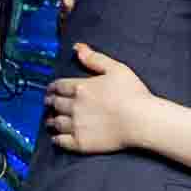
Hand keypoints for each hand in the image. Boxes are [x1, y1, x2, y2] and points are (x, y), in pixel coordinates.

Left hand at [43, 39, 150, 158]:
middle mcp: (74, 106)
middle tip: (49, 103)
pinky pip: (60, 141)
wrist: (141, 121)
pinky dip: (56, 138)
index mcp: (80, 88)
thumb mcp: (116, 68)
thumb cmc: (132, 93)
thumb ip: (94, 58)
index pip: (58, 86)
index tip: (51, 90)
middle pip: (54, 103)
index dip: (52, 87)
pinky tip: (56, 136)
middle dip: (50, 102)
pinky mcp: (80, 142)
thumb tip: (77, 47)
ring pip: (55, 122)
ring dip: (50, 120)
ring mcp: (76, 125)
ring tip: (50, 120)